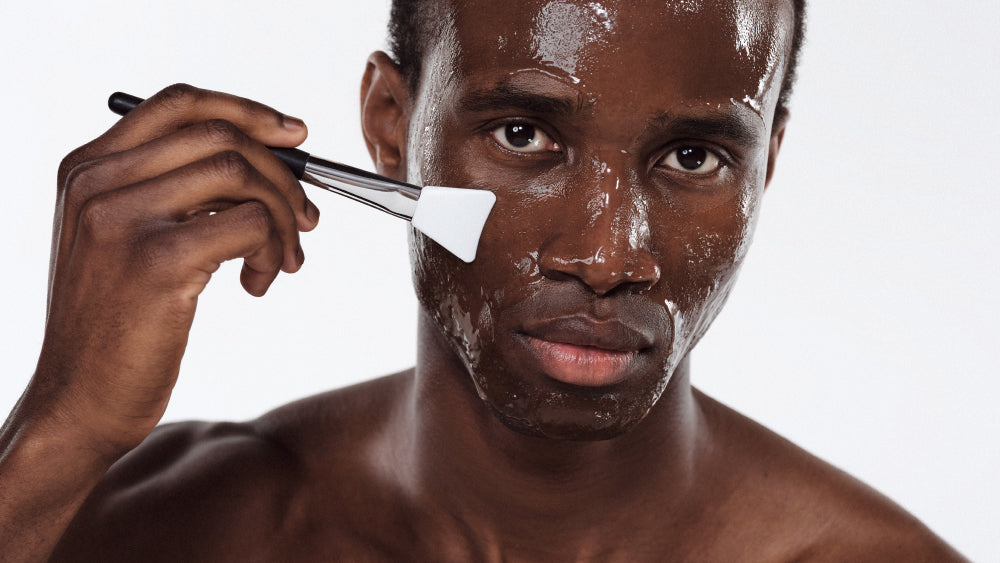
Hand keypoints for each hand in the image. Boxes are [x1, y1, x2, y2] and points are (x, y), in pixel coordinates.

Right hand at [29, 83, 317, 456]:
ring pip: (242, 174)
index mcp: (86, 167)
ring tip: (284, 259)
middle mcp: (97, 181)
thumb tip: (268, 160)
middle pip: (220, 135)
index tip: (294, 135)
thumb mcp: (124, 241)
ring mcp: (123, 217)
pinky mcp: (158, 259)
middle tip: (306, 217)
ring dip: (284, 216)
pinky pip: (250, 223)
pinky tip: (258, 282)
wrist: (79, 400)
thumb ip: (173, 192)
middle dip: (283, 174)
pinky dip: (273, 249)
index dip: (248, 111)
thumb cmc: (115, 324)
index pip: (179, 103)